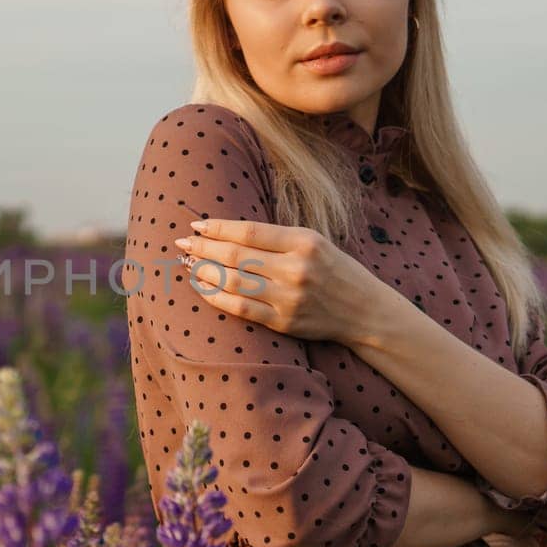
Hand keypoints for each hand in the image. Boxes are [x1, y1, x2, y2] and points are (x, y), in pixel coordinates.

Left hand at [171, 218, 388, 345]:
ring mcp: (288, 297)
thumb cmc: (334, 269)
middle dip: (204, 247)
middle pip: (236, 255)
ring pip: (234, 281)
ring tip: (188, 263)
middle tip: (183, 243)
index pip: (249, 231)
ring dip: (204, 271)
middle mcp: (295, 268)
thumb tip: (227, 232)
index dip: (218, 227)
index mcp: (303, 241)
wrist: (364, 311)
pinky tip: (202, 288)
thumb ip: (276, 238)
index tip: (197, 224)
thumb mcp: (313, 242)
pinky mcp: (283, 322)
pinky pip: (241, 308)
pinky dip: (216, 297)